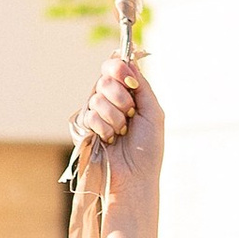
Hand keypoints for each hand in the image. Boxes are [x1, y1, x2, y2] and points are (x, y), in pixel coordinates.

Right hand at [78, 56, 163, 189]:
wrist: (135, 177)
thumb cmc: (148, 148)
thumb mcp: (154, 112)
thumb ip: (142, 85)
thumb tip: (128, 60)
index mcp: (128, 94)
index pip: (115, 66)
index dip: (119, 68)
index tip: (129, 81)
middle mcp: (110, 100)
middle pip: (105, 78)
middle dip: (120, 96)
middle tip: (130, 113)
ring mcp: (96, 113)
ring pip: (97, 97)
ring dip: (114, 116)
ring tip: (122, 132)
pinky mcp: (85, 127)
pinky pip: (89, 115)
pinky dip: (104, 128)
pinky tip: (110, 139)